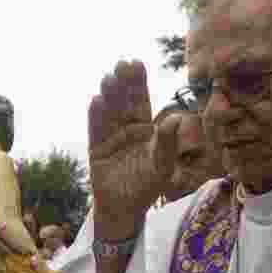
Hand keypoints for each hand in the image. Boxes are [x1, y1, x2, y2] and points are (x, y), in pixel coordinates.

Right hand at [88, 59, 180, 239]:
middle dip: (123, 84)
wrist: (124, 209)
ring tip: (109, 78)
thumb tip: (175, 118)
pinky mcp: (96, 149)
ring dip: (108, 95)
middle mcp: (126, 129)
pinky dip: (95, 116)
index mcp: (145, 129)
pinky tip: (96, 101)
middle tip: (122, 64)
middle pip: (123, 102)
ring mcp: (110, 138)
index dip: (138, 83)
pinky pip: (96, 130)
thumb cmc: (147, 186)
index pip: (141, 101)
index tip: (136, 63)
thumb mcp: (162, 164)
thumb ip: (168, 142)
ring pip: (109, 112)